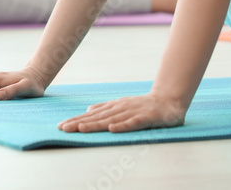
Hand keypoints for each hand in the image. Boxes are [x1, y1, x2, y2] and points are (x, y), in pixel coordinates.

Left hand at [58, 92, 186, 132]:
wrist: (168, 100)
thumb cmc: (144, 106)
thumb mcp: (122, 106)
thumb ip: (106, 109)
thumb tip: (88, 111)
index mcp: (114, 107)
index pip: (92, 116)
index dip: (76, 120)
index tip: (61, 126)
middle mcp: (120, 108)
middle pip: (97, 118)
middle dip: (79, 123)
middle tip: (63, 128)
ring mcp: (133, 112)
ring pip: (111, 120)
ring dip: (95, 125)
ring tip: (80, 129)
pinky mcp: (146, 117)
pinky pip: (133, 123)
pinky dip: (122, 126)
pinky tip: (112, 130)